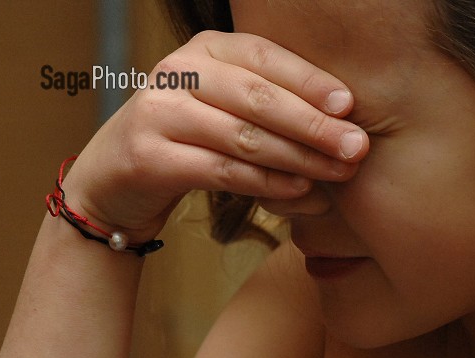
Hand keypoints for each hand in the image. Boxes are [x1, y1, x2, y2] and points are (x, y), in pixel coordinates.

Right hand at [63, 31, 368, 241]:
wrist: (117, 179)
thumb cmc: (195, 141)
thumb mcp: (230, 108)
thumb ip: (276, 104)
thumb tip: (347, 121)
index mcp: (204, 49)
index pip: (264, 56)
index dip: (310, 81)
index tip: (350, 106)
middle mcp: (177, 71)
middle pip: (257, 96)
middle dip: (313, 124)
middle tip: (357, 147)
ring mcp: (159, 112)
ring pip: (243, 135)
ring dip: (299, 157)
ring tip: (340, 173)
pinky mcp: (148, 157)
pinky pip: (222, 170)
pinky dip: (268, 183)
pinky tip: (301, 191)